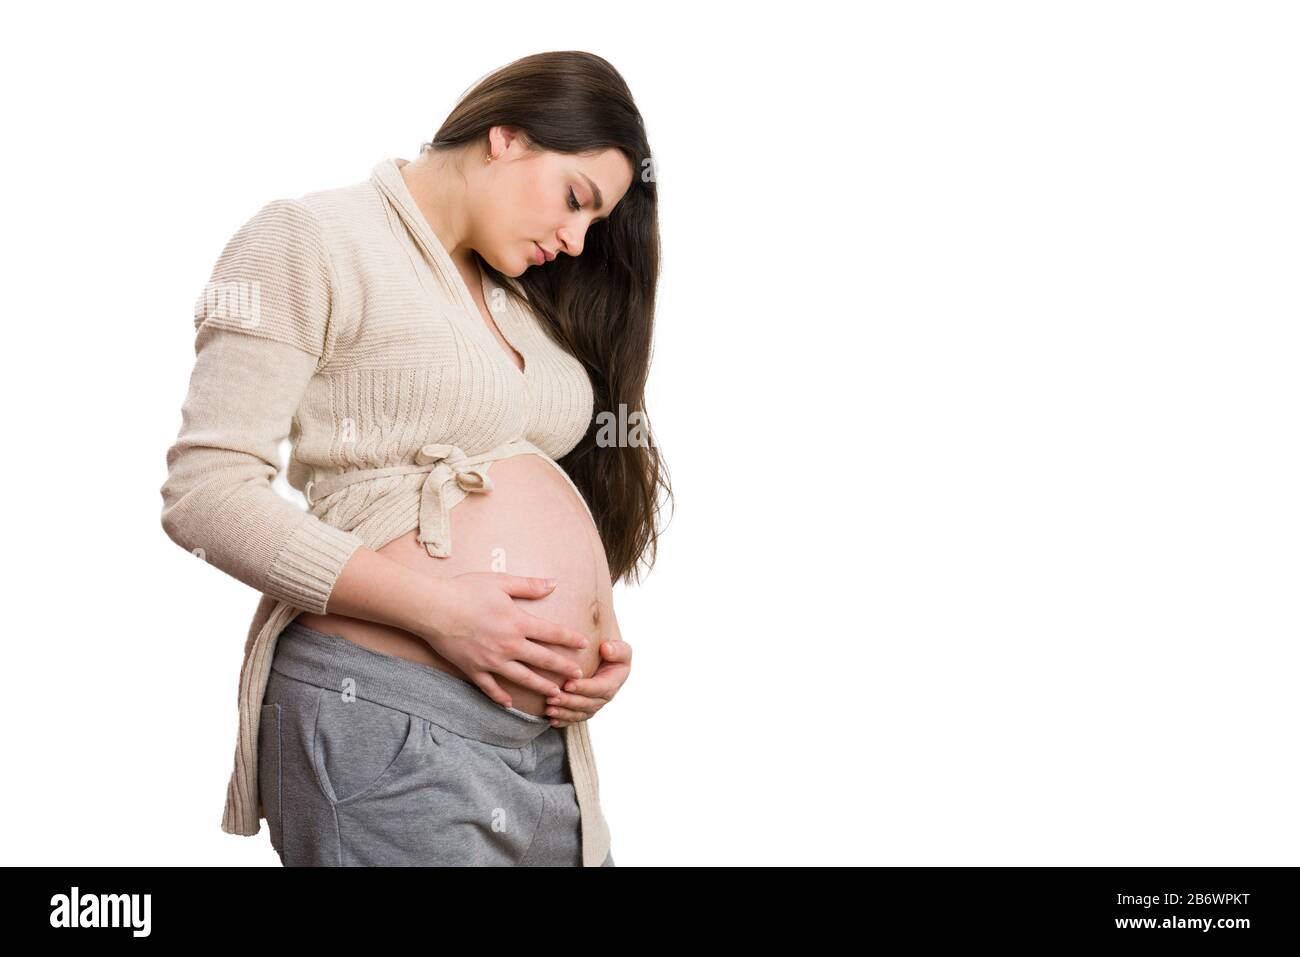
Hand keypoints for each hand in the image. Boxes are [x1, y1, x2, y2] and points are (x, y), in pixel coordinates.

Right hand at [418, 572, 589, 709]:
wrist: (432, 608)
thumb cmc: (465, 590)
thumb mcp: (500, 582)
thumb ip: (529, 585)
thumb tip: (554, 584)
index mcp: (518, 622)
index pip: (552, 633)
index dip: (570, 639)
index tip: (584, 645)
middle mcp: (510, 645)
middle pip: (543, 660)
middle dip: (564, 668)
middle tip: (579, 676)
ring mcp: (492, 661)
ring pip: (523, 678)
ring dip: (542, 687)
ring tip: (556, 694)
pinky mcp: (474, 670)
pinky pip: (491, 688)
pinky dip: (501, 697)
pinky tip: (510, 703)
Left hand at [544, 638, 631, 726]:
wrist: (602, 652)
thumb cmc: (609, 646)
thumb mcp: (618, 646)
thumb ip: (617, 649)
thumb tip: (606, 649)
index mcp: (614, 681)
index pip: (600, 688)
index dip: (584, 688)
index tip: (568, 684)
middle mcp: (605, 695)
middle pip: (588, 704)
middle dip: (570, 702)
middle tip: (552, 698)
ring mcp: (594, 703)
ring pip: (580, 713)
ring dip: (564, 713)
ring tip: (549, 709)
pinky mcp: (584, 708)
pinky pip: (574, 717)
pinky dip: (563, 720)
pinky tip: (551, 720)